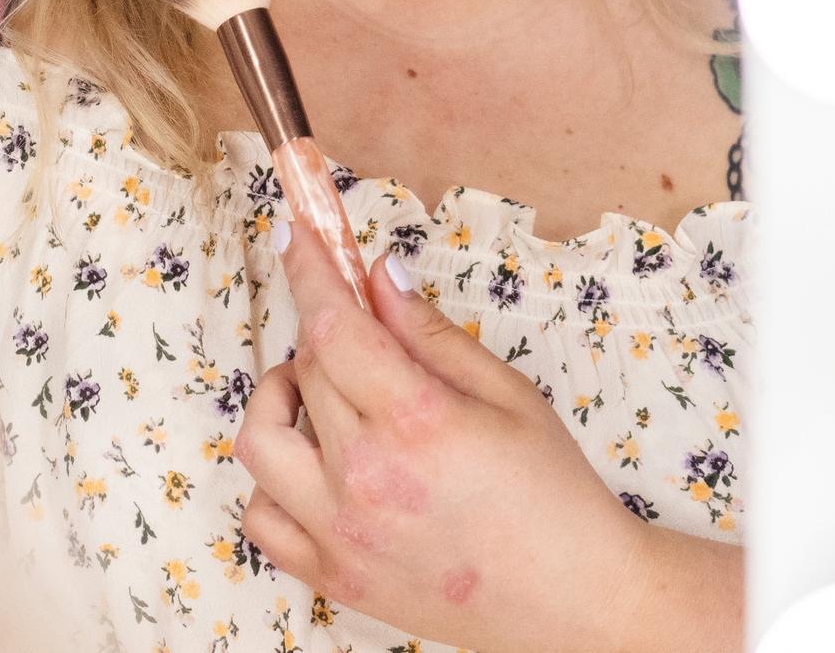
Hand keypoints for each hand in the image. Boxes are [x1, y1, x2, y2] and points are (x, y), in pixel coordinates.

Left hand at [234, 220, 661, 652]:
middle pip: (306, 370)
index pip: (334, 324)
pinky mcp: (333, 576)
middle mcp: (366, 477)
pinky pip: (262, 518)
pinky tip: (316, 466)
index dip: (308, 269)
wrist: (574, 600)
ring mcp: (341, 533)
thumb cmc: (553, 494)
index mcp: (417, 422)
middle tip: (357, 329)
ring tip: (326, 398)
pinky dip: (274, 483)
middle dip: (325, 332)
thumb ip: (431, 332)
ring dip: (281, 400)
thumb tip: (377, 274)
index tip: (293, 233)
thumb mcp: (508, 393)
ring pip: (260, 440)